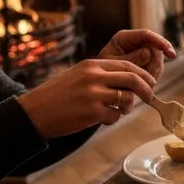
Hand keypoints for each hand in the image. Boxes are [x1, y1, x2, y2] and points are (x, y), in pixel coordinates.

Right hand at [18, 59, 157, 138]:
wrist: (33, 112)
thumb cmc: (57, 95)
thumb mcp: (78, 75)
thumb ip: (102, 74)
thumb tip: (131, 78)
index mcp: (92, 65)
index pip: (127, 65)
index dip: (143, 74)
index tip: (150, 82)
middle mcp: (94, 77)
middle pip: (133, 79)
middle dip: (146, 88)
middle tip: (150, 96)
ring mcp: (93, 95)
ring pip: (127, 99)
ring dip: (129, 106)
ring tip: (121, 110)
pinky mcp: (92, 112)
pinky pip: (115, 116)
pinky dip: (114, 118)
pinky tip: (104, 118)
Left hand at [99, 29, 175, 79]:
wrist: (99, 84)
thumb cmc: (102, 72)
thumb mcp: (113, 65)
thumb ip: (129, 58)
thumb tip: (147, 52)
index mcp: (124, 38)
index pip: (147, 35)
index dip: (161, 42)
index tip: (171, 54)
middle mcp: (135, 42)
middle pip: (155, 48)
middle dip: (155, 63)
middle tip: (148, 78)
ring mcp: (142, 52)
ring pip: (158, 59)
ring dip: (154, 71)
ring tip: (142, 82)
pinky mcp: (146, 62)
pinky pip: (156, 67)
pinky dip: (153, 75)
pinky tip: (145, 82)